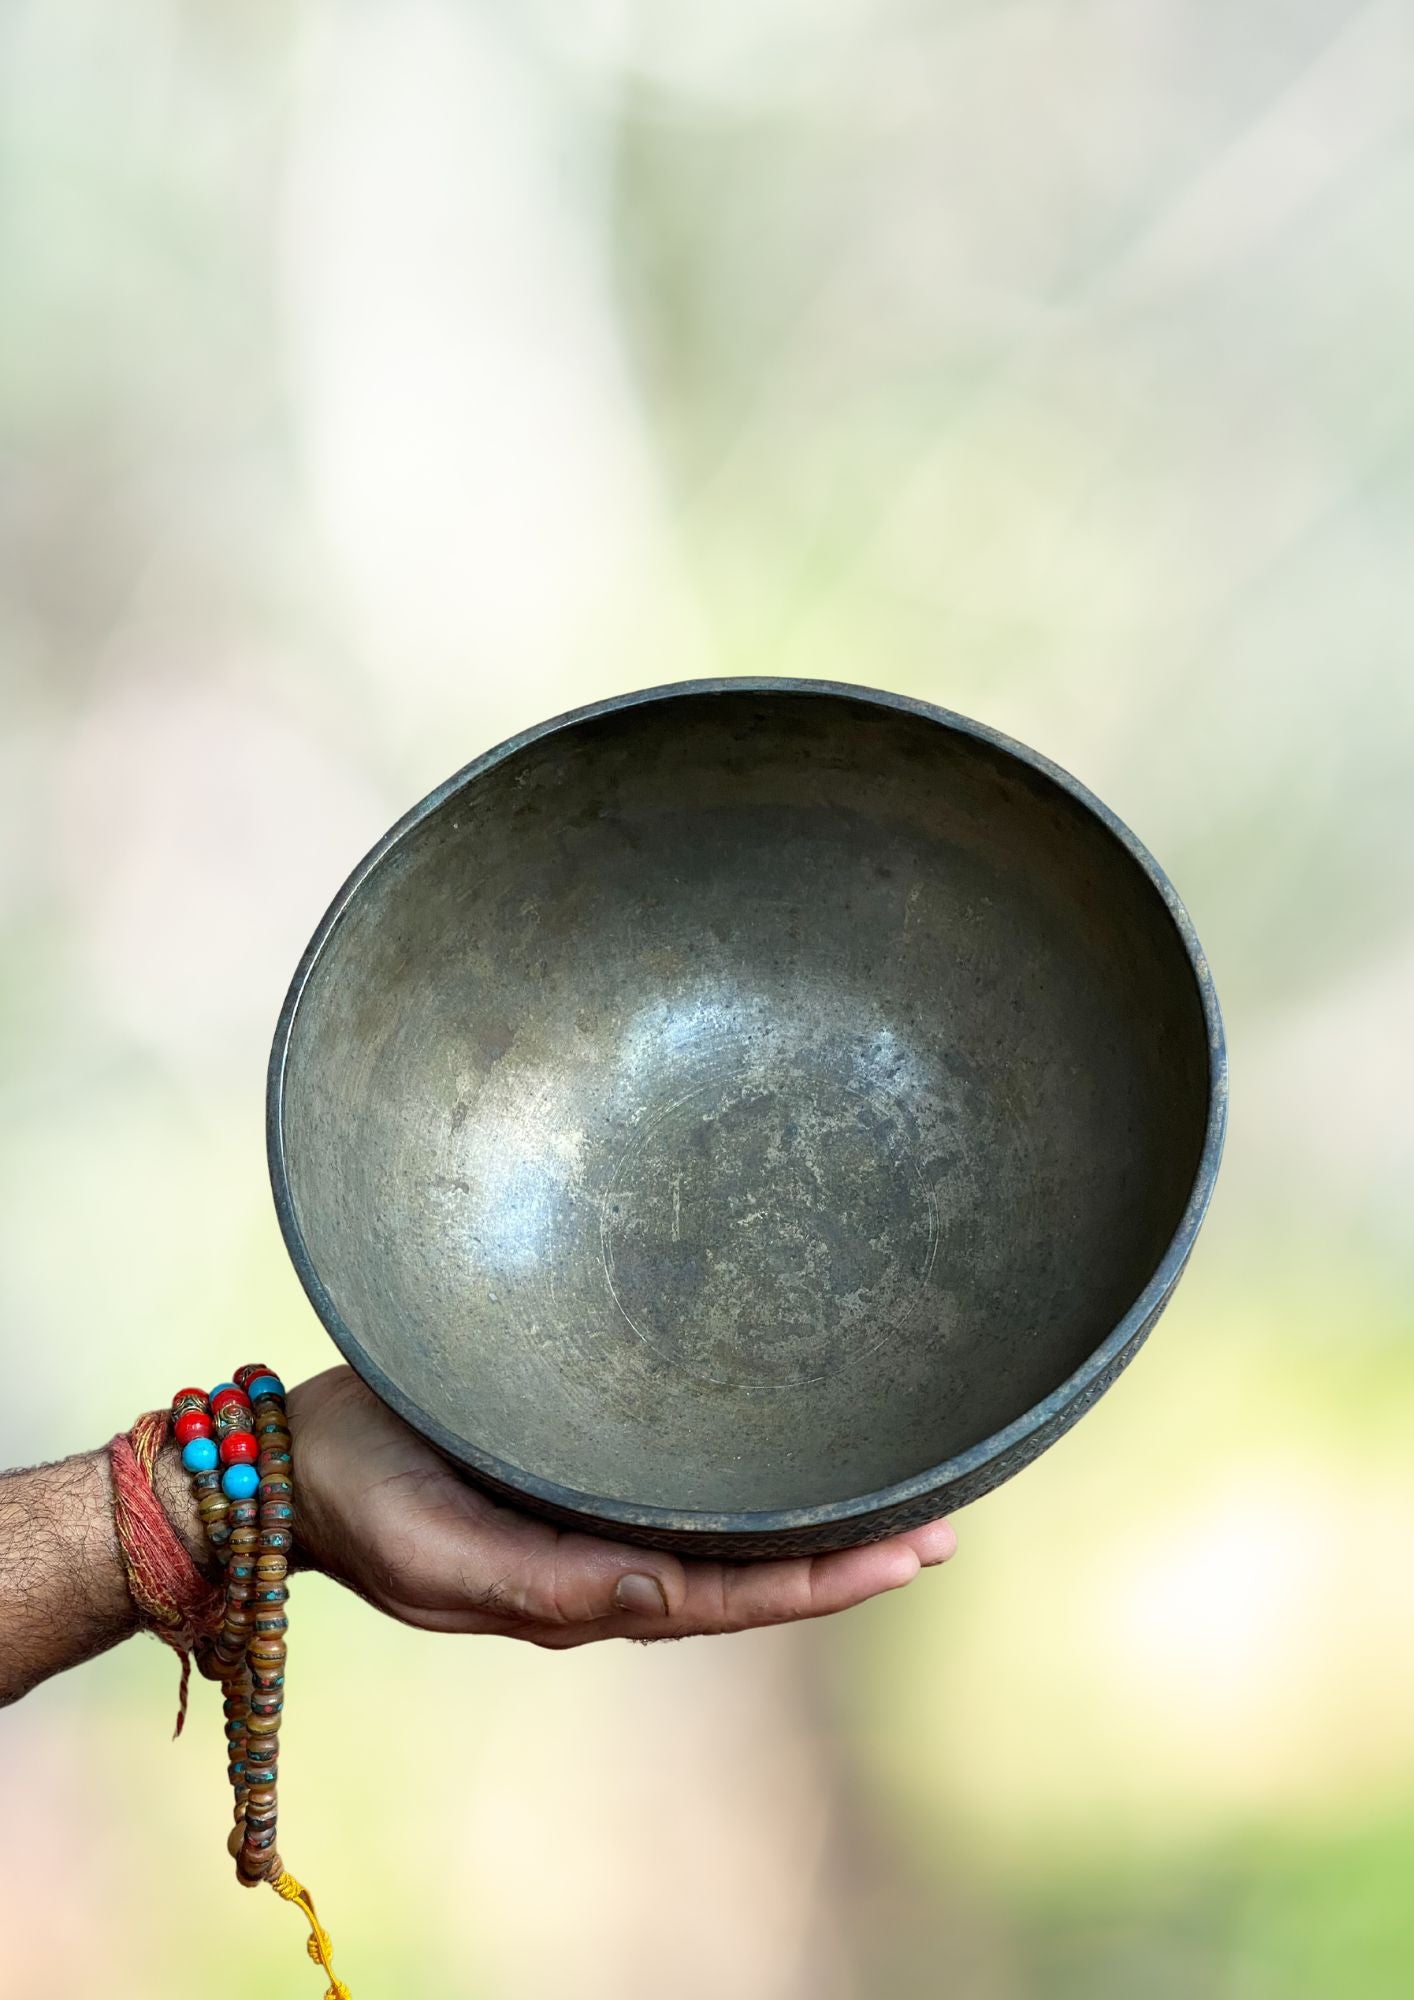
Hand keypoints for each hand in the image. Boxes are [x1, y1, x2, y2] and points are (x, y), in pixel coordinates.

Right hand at [288, 1366, 955, 1647]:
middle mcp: (602, 1568)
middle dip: (847, 1558)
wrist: (294, 1466)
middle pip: (748, 1575)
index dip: (822, 1582)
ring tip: (900, 1499)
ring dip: (812, 1527)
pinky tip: (789, 1466)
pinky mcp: (574, 1479)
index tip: (912, 1553)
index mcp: (579, 1594)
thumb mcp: (441, 1553)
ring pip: (724, 1539)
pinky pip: (680, 1499)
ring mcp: (591, 1529)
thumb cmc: (361, 1501)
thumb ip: (546, 1584)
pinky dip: (751, 1491)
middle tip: (946, 1523)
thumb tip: (661, 1598)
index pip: (728, 1598)